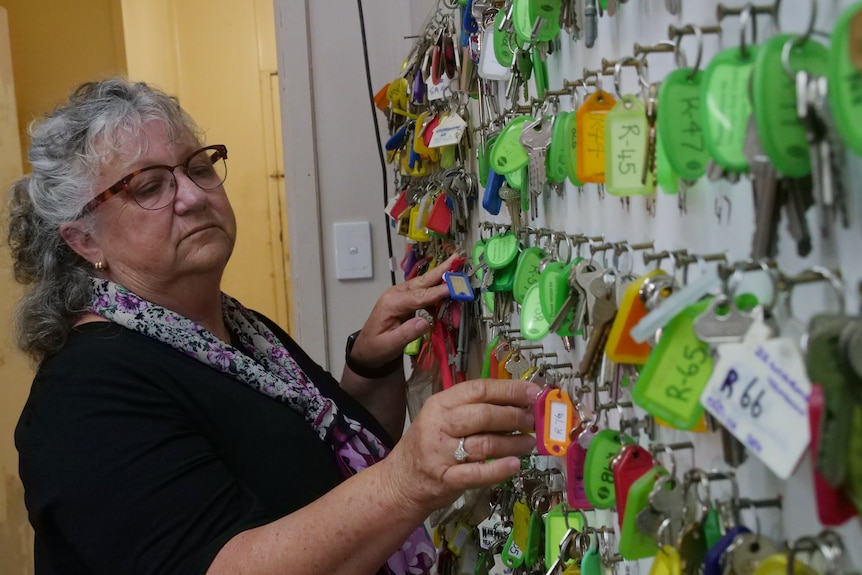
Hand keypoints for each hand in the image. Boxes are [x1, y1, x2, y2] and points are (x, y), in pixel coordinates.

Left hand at [350, 252, 461, 367]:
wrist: (367, 349)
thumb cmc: (376, 347)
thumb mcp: (390, 344)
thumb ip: (407, 333)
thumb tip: (426, 322)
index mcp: (392, 303)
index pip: (418, 296)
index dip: (437, 292)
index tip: (453, 287)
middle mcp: (397, 294)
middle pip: (422, 281)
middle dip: (441, 270)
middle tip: (457, 258)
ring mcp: (402, 296)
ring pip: (424, 284)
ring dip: (441, 277)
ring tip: (458, 269)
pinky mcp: (407, 300)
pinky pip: (424, 293)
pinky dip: (437, 290)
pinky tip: (449, 289)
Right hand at [380, 379, 537, 514]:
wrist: (399, 481)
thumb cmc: (427, 446)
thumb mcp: (442, 419)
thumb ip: (472, 410)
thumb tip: (516, 403)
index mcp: (440, 404)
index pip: (478, 389)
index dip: (509, 389)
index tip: (532, 392)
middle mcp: (439, 425)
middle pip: (483, 415)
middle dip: (514, 416)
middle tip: (533, 420)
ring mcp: (440, 453)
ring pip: (485, 444)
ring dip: (513, 443)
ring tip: (530, 444)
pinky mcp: (445, 479)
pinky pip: (476, 473)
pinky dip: (498, 469)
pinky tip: (515, 465)